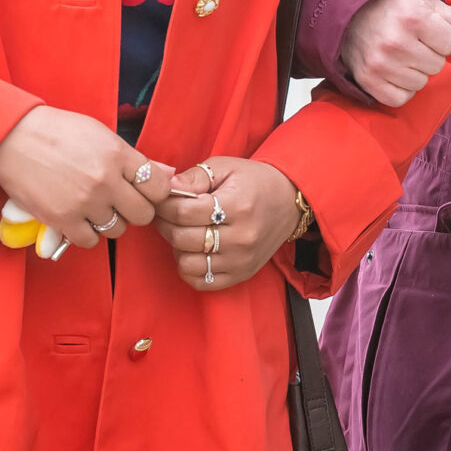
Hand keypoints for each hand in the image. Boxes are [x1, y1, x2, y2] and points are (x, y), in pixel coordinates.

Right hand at [0, 105, 160, 251]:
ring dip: (109, 222)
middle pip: (143, 215)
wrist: (12, 138)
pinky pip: (90, 241)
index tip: (144, 192)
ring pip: (117, 230)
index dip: (155, 192)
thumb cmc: (58, 132)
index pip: (159, 187)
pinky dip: (86, 232)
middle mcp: (105, 180)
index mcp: (118, 155)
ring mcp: (84, 202)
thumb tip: (167, 174)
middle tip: (120, 202)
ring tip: (93, 206)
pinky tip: (77, 217)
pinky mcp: (62, 220)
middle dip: (134, 210)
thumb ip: (134, 159)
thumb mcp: (101, 135)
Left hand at [154, 159, 299, 291]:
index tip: (162, 199)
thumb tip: (167, 186)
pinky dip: (189, 268)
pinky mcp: (241, 274)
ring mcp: (241, 260)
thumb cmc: (254, 181)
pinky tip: (192, 251)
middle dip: (165, 224)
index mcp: (237, 206)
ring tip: (182, 232)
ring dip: (176, 248)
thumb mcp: (225, 167)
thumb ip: (194, 177)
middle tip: (166, 214)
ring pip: (188, 263)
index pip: (184, 213)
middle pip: (182, 238)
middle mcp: (241, 238)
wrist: (288, 202)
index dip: (165, 205)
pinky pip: (201, 282)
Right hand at [340, 0, 450, 106]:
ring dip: (415, 71)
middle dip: (429, 54)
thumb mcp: (424, 1)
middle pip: (437, 65)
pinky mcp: (367, 80)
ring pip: (420, 83)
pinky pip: (400, 98)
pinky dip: (400, 89)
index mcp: (413, 18)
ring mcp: (380, 63)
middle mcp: (396, 42)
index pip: (450, 44)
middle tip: (411, 41)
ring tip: (400, 54)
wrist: (348, 10)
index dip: (442, 37)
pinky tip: (393, 72)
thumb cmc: (391, 3)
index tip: (427, 30)